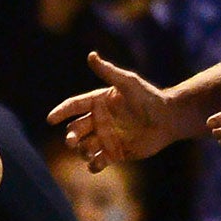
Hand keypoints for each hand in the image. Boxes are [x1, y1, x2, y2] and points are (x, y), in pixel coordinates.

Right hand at [48, 53, 176, 172]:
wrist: (169, 118)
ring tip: (89, 152)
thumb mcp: (128, 82)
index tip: (50, 120)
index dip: (61, 112)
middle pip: (75, 130)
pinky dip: (94, 165)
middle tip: (71, 142)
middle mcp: (99, 121)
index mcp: (98, 103)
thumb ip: (108, 71)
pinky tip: (96, 164)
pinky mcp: (115, 153)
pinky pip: (98, 162)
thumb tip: (91, 55)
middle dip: (70, 137)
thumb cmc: (149, 97)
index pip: (74, 106)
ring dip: (82, 151)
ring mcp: (106, 137)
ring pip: (84, 147)